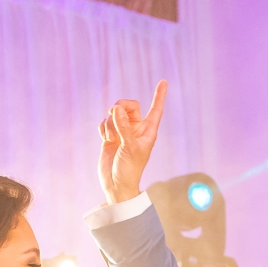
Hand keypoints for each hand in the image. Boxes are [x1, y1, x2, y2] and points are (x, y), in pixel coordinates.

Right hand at [97, 80, 166, 203]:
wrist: (116, 185)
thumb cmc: (129, 170)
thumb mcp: (129, 148)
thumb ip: (123, 127)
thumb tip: (116, 109)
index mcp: (147, 131)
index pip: (155, 110)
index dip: (159, 96)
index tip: (164, 82)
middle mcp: (136, 130)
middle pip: (129, 106)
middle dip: (121, 106)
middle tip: (114, 111)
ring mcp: (122, 132)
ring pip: (114, 115)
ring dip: (110, 124)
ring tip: (112, 140)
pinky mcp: (110, 137)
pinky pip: (104, 123)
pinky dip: (103, 129)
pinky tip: (105, 140)